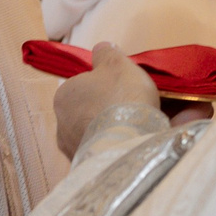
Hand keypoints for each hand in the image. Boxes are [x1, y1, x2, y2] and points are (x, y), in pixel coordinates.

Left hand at [54, 43, 162, 157]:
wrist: (127, 142)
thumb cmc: (120, 96)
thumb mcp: (117, 63)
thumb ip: (106, 53)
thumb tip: (100, 48)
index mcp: (64, 96)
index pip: (83, 88)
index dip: (106, 86)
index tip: (125, 88)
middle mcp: (62, 125)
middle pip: (92, 112)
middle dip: (113, 111)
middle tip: (140, 108)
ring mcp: (75, 150)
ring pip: (102, 135)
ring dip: (122, 131)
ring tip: (153, 126)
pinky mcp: (90, 168)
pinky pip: (111, 151)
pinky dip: (126, 147)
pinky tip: (148, 142)